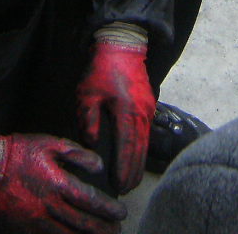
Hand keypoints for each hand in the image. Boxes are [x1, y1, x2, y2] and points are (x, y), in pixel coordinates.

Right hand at [0, 134, 126, 233]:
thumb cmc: (20, 153)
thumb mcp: (51, 143)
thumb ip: (77, 154)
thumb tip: (98, 166)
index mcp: (58, 183)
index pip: (90, 200)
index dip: (108, 209)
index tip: (121, 212)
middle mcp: (50, 205)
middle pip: (83, 223)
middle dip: (103, 229)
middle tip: (117, 230)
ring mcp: (37, 221)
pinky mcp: (26, 229)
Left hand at [75, 42, 154, 194]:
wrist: (122, 46)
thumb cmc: (102, 70)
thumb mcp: (87, 93)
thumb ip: (89, 119)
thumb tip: (92, 142)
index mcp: (126, 110)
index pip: (126, 146)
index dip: (123, 168)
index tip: (119, 185)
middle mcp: (141, 113)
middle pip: (140, 149)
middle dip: (133, 172)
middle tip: (126, 190)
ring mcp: (148, 109)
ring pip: (145, 143)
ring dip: (139, 163)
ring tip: (132, 181)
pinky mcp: (149, 106)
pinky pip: (147, 133)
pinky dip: (142, 149)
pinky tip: (137, 159)